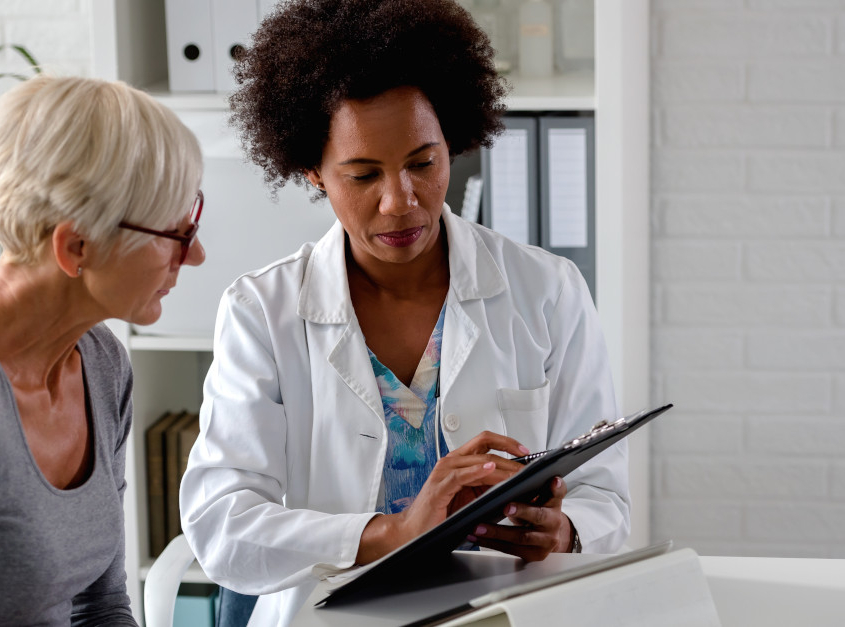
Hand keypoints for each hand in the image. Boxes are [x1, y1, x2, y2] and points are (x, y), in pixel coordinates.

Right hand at [356, 431, 527, 563]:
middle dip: (510, 453)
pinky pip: (461, 474)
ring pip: (478, 459)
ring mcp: (445, 472)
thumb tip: (516, 485)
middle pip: (485, 444)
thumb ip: (489, 488)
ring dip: (501, 466)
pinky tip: (490, 470)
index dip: (507, 443)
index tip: (526, 451)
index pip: (486, 441)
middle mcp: (452, 462)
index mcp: (460, 462)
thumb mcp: (472, 498)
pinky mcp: (440, 486)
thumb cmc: (440, 516)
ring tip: (518, 472)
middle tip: (528, 465)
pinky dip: (477, 470)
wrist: (413, 532)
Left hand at [467, 476, 572, 561]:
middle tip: (506, 506)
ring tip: (478, 526)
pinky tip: (477, 537)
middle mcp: (553, 523)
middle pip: (538, 516)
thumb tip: (507, 472)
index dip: (556, 488)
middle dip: (521, 511)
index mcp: (554, 504)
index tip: (553, 480)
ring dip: (497, 532)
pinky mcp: (534, 555)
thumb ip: (531, 486)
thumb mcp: (538, 497)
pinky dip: (491, 543)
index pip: (558, 493)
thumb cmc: (537, 510)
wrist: (549, 536)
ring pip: (520, 537)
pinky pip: (511, 549)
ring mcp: (545, 541)